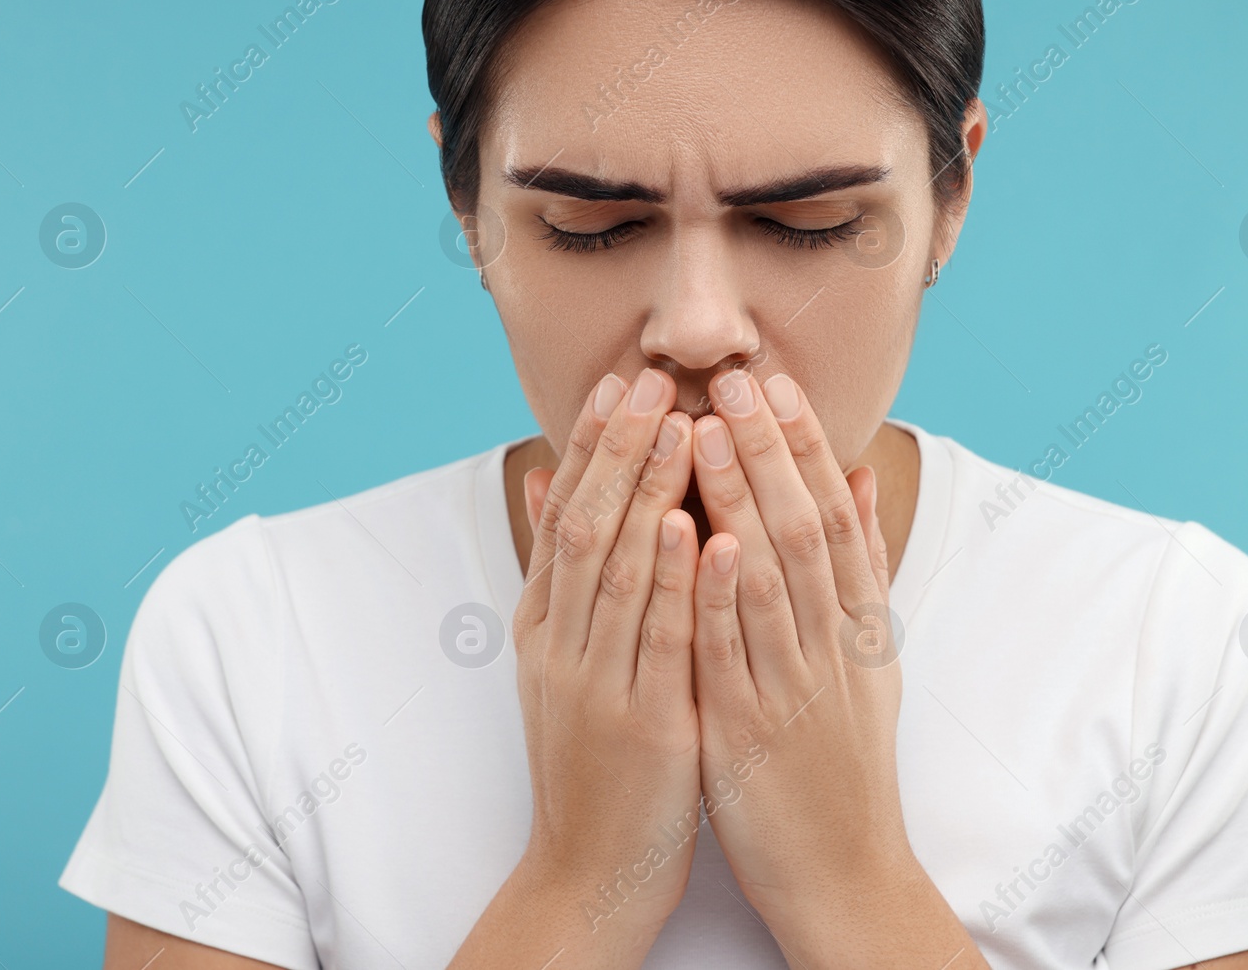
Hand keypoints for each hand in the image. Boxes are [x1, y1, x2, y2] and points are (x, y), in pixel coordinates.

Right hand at [510, 367, 702, 949]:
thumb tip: (548, 480)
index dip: (594, 447)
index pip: (567, 516)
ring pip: (621, 572)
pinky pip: (661, 641)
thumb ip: (558, 573)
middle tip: (650, 380)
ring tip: (680, 426)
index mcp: (548, 627)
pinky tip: (699, 530)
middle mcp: (564, 645)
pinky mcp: (644, 725)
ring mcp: (599, 684)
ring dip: (651, 494)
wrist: (587, 868)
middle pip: (588, 527)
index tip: (621, 383)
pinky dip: (678, 582)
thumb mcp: (558, 659)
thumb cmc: (591, 756)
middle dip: (621, 449)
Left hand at [687, 370, 985, 968]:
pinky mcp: (753, 733)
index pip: (835, 519)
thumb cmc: (846, 764)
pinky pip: (736, 655)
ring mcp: (794, 688)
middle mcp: (832, 649)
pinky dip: (722, 596)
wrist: (848, 875)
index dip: (804, 449)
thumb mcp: (869, 662)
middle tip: (735, 379)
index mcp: (857, 631)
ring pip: (770, 578)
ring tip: (706, 430)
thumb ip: (861, 572)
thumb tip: (860, 477)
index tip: (775, 386)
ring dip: (739, 500)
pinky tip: (707, 542)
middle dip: (767, 450)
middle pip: (804, 530)